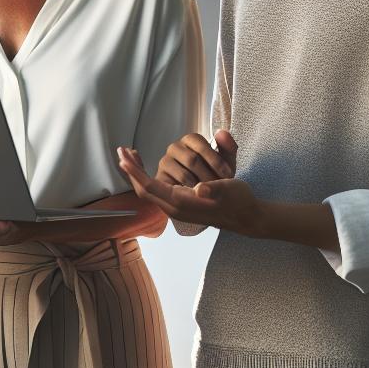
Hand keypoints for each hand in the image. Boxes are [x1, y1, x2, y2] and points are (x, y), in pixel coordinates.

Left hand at [116, 146, 261, 234]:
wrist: (246, 216)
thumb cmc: (238, 200)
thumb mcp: (228, 190)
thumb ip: (214, 188)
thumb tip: (201, 188)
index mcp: (182, 203)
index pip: (150, 187)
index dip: (136, 172)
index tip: (124, 157)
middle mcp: (175, 207)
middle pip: (143, 189)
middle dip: (131, 171)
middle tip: (122, 151)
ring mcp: (177, 207)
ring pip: (149, 190)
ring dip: (138, 173)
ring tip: (130, 155)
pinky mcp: (180, 204)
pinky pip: (157, 191)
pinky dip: (147, 177)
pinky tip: (146, 168)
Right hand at [155, 130, 237, 187]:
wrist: (203, 192)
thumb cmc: (215, 174)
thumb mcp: (226, 162)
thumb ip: (228, 147)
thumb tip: (221, 132)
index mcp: (190, 139)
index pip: (201, 146)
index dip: (216, 161)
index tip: (228, 175)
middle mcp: (175, 147)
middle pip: (192, 160)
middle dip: (208, 176)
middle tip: (219, 187)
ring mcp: (165, 161)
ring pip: (184, 174)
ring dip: (200, 186)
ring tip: (211, 193)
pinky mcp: (160, 177)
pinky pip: (174, 186)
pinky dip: (188, 193)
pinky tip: (198, 197)